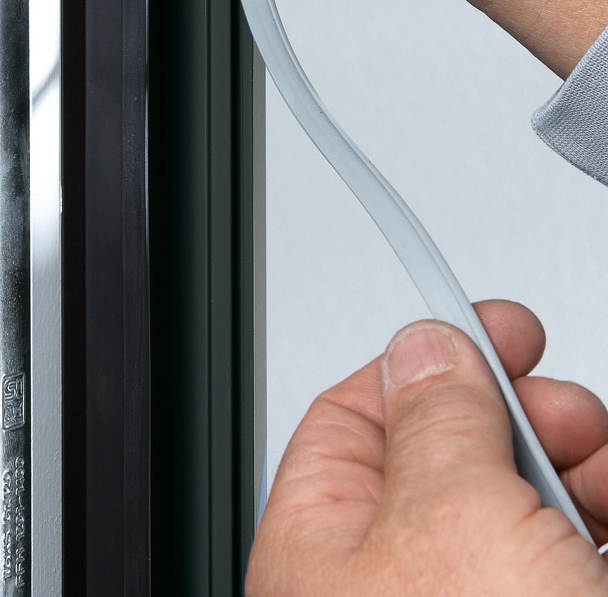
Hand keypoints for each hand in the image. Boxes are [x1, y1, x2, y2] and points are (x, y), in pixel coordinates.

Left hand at [249, 301, 607, 595]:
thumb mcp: (452, 523)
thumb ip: (437, 422)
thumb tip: (426, 347)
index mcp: (322, 548)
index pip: (356, 415)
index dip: (430, 362)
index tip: (498, 331)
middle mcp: (390, 582)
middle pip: (452, 453)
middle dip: (526, 418)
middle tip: (573, 415)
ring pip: (520, 505)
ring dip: (578, 468)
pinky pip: (563, 556)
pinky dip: (601, 520)